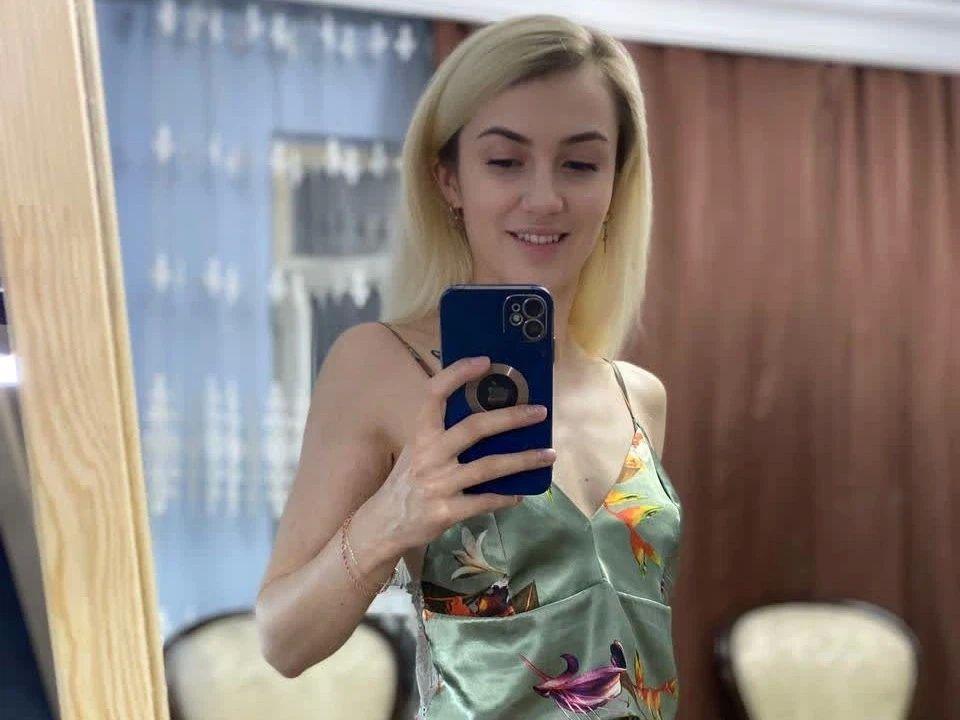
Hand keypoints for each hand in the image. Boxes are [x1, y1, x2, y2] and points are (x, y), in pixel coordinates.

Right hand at [372, 356, 555, 550]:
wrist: (384, 523)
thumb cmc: (407, 480)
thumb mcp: (417, 450)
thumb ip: (443, 434)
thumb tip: (489, 414)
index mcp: (420, 434)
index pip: (434, 394)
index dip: (458, 374)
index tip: (485, 361)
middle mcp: (428, 455)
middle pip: (474, 428)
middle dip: (511, 418)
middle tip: (540, 412)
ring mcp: (438, 484)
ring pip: (489, 467)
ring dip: (523, 460)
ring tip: (548, 454)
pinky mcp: (446, 511)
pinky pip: (485, 501)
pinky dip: (506, 497)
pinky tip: (522, 493)